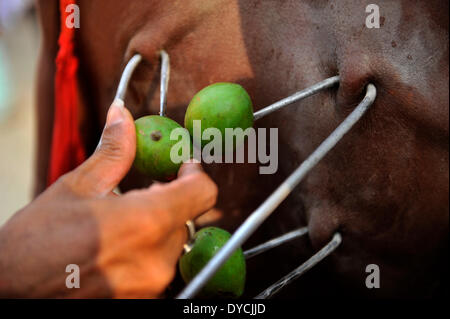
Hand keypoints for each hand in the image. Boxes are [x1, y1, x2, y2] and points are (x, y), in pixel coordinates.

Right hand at [0, 99, 217, 297]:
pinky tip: (116, 248)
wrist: (10, 295)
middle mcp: (156, 259)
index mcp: (144, 222)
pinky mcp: (145, 301)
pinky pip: (158, 266)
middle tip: (139, 192)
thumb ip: (113, 152)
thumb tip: (123, 116)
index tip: (183, 165)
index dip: (195, 173)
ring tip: (118, 225)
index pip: (202, 192)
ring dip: (155, 227)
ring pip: (172, 242)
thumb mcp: (76, 188)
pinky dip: (146, 251)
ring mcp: (152, 286)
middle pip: (186, 217)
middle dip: (167, 200)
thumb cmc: (34, 244)